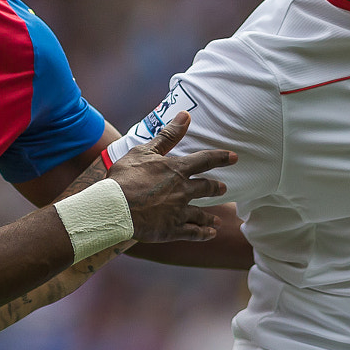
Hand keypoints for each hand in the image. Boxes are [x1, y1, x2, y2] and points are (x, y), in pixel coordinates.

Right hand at [107, 111, 233, 241]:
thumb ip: (167, 135)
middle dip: (216, 188)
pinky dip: (204, 234)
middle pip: (206, 188)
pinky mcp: (172, 230)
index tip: (234, 157)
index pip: (204, 160)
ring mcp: (179, 212)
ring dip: (210, 217)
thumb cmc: (125, 177)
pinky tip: (211, 235)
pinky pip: (193, 233)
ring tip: (217, 220)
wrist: (115, 207)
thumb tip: (186, 115)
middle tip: (223, 188)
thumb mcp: (144, 151)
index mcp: (176, 170)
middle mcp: (183, 191)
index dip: (220, 157)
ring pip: (201, 214)